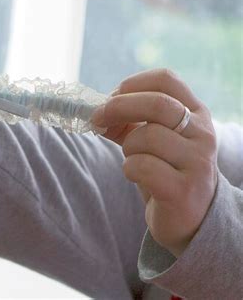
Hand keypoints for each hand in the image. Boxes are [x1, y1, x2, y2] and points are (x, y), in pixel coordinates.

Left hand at [92, 69, 217, 256]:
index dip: (132, 84)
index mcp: (196, 113)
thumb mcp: (152, 140)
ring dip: (127, 147)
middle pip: (157, 104)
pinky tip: (136, 176)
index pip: (166, 80)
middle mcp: (203, 133)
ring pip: (146, 137)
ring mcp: (197, 162)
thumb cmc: (165, 171)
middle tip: (97, 118)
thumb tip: (97, 111)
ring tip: (133, 159)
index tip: (111, 97)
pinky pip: (142, 166)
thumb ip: (127, 123)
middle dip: (118, 107)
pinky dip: (129, 169)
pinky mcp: (184, 189)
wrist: (190, 219)